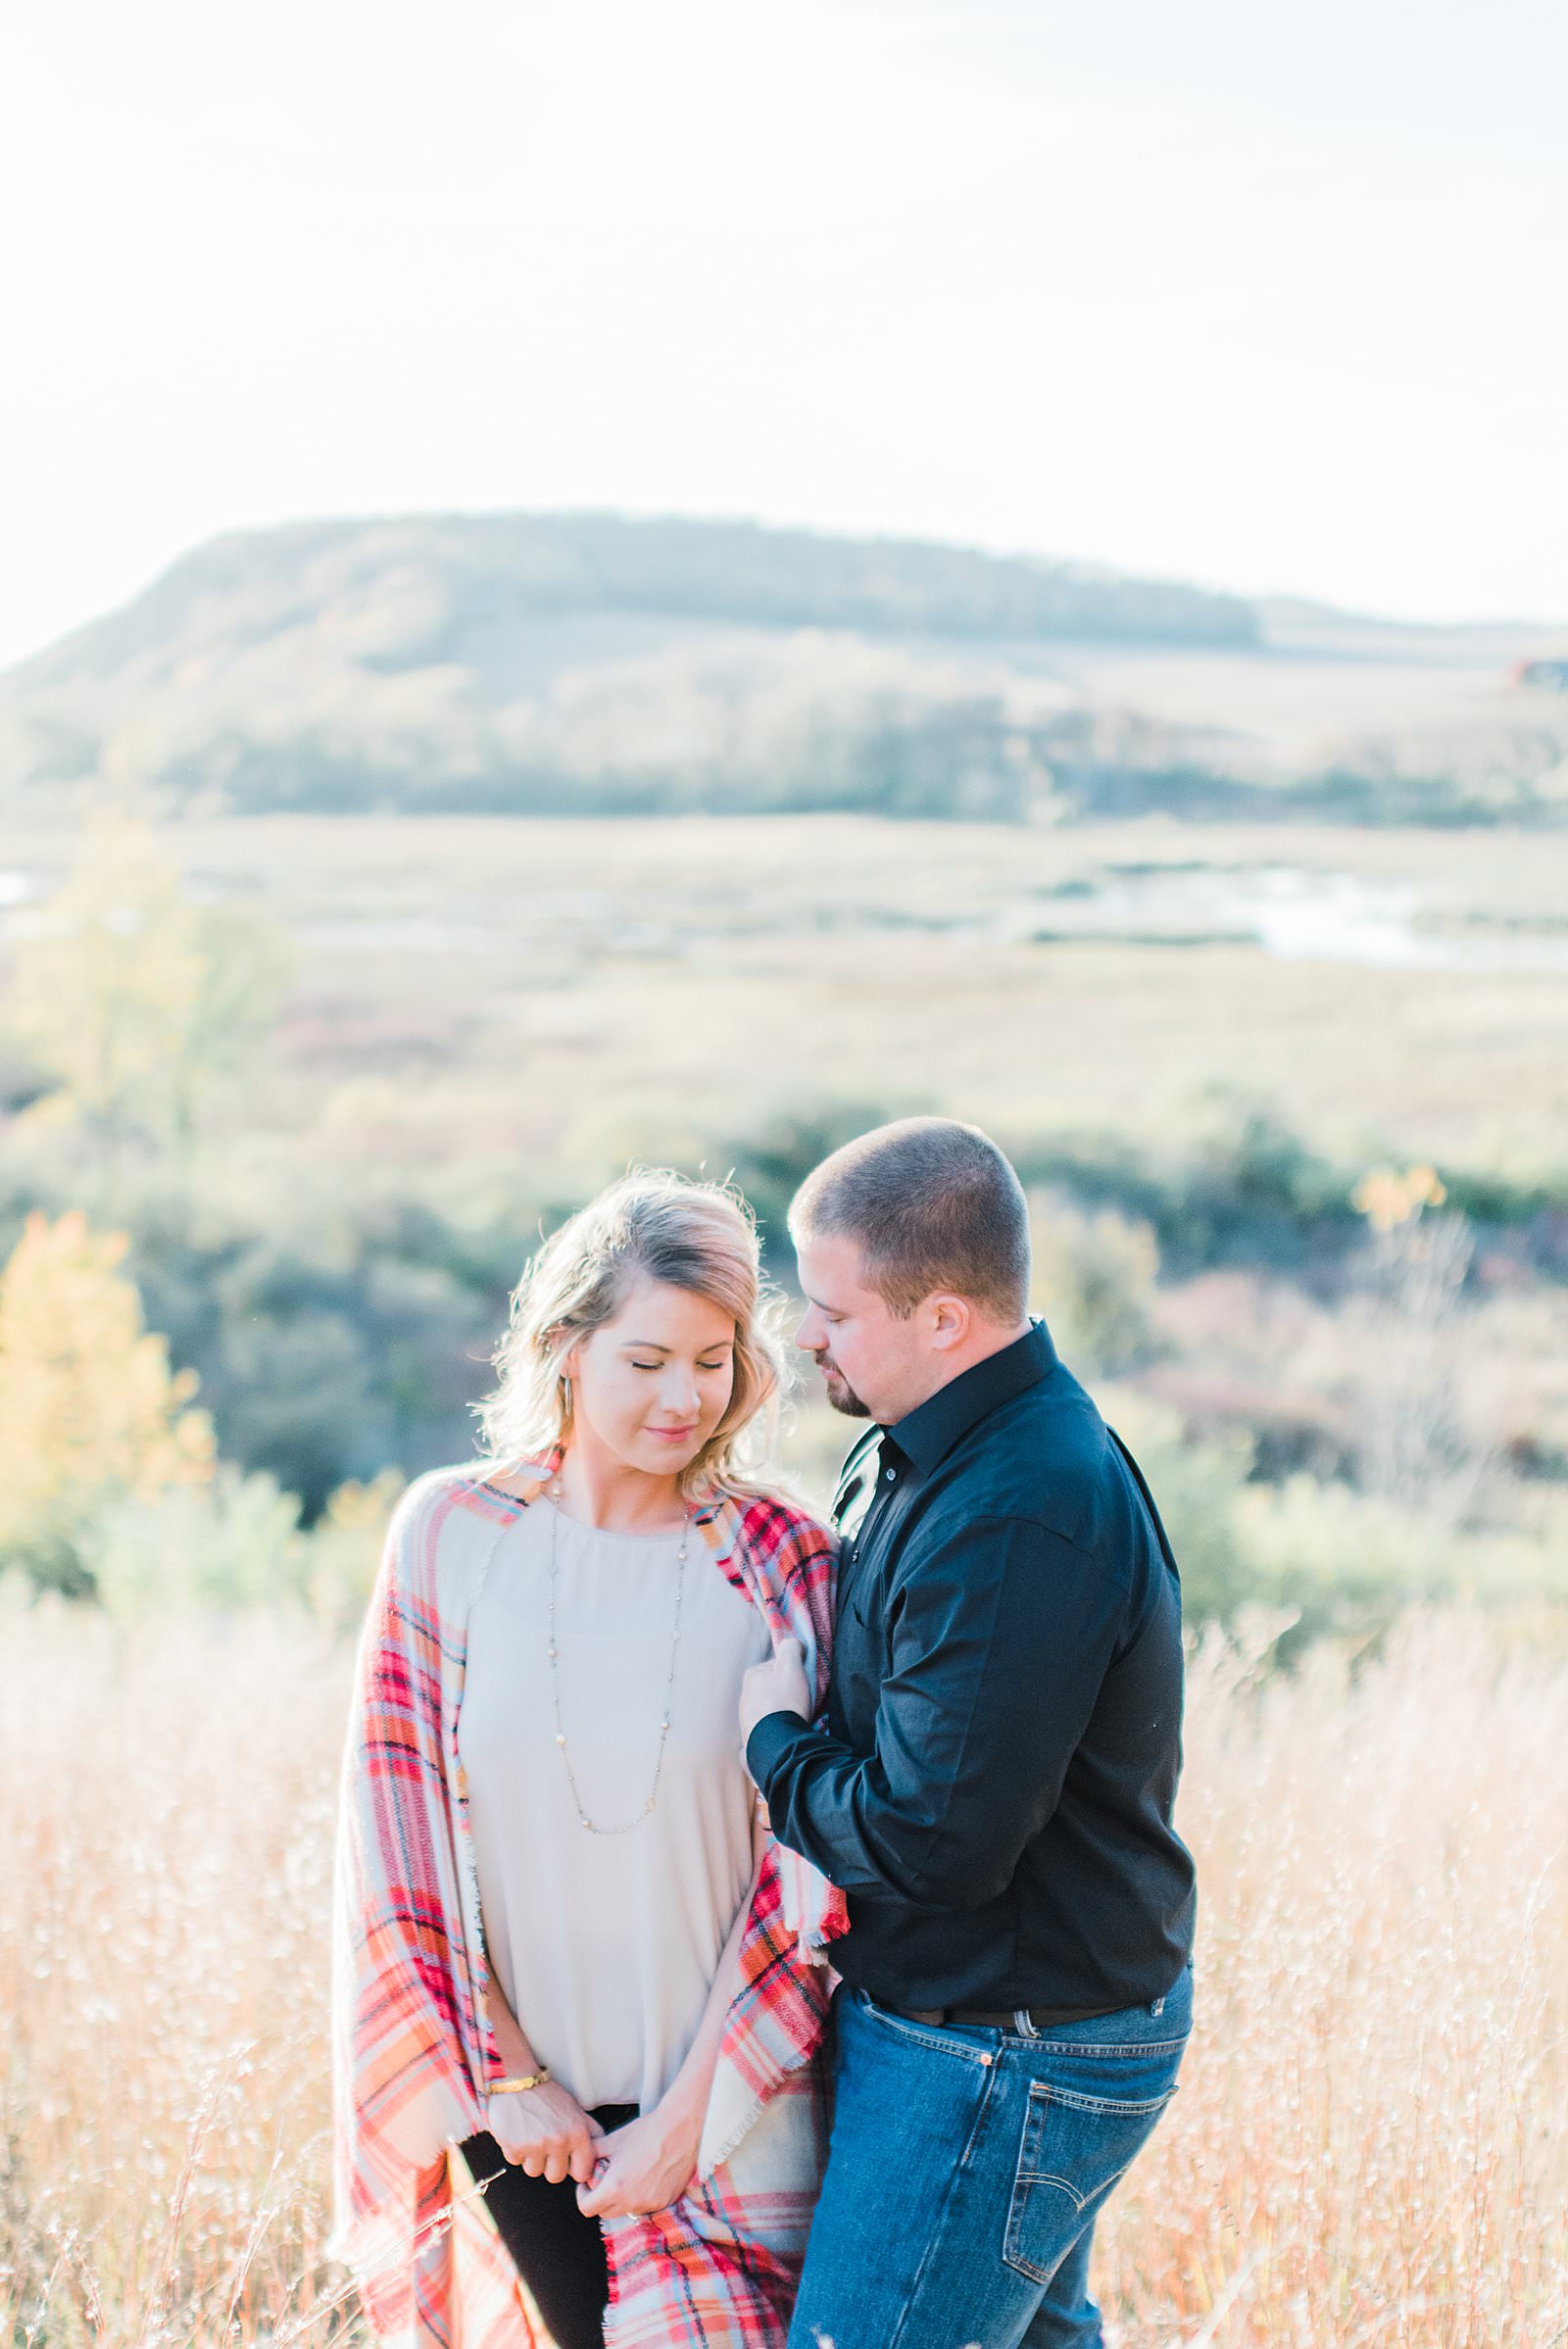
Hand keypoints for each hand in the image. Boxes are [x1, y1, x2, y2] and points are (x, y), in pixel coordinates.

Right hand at [487, 2080, 603, 2185]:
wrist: (517, 2080)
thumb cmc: (546, 2094)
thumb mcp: (575, 2109)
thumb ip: (589, 2132)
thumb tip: (600, 2155)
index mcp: (578, 2133)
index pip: (582, 2172)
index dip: (574, 2168)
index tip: (568, 2162)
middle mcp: (559, 2141)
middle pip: (556, 2177)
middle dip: (550, 2165)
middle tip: (545, 2144)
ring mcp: (537, 2145)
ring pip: (535, 2172)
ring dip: (532, 2159)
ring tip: (531, 2135)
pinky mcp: (515, 2147)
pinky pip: (516, 2162)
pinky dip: (516, 2151)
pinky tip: (518, 2132)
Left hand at [575, 2099, 702, 2219]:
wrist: (681, 2129)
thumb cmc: (646, 2132)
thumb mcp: (612, 2140)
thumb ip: (592, 2154)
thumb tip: (582, 2163)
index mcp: (615, 2187)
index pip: (587, 2209)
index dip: (582, 2196)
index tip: (587, 2185)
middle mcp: (632, 2202)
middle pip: (605, 2213)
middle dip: (600, 2199)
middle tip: (605, 2180)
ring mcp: (650, 2204)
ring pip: (626, 2211)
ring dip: (621, 2200)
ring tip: (628, 2176)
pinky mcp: (665, 2202)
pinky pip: (645, 2206)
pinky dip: (640, 2197)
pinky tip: (645, 2177)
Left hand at [739, 1636, 809, 1743]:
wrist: (778, 1744)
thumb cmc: (784, 1702)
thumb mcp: (791, 1666)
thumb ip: (792, 1648)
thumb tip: (795, 1645)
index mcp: (752, 1676)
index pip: (777, 1666)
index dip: (794, 1671)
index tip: (802, 1682)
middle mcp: (745, 1696)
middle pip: (773, 1687)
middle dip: (787, 1692)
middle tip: (801, 1701)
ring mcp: (746, 1718)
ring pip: (771, 1707)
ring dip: (782, 1711)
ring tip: (795, 1718)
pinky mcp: (751, 1736)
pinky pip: (769, 1726)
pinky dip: (778, 1726)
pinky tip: (787, 1730)